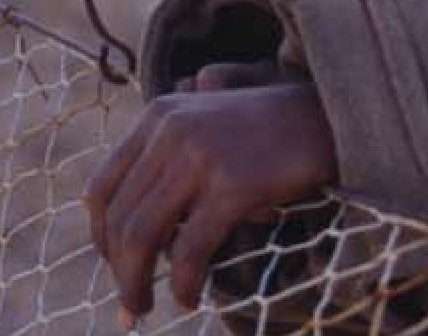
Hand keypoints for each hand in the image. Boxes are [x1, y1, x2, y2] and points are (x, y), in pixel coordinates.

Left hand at [86, 78, 337, 325]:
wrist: (327, 118)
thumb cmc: (268, 135)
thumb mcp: (206, 130)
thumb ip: (168, 163)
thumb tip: (137, 240)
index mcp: (157, 116)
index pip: (101, 187)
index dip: (100, 237)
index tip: (115, 267)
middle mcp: (170, 130)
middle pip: (120, 217)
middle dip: (119, 271)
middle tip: (130, 306)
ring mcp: (201, 155)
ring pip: (144, 235)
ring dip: (136, 283)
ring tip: (145, 309)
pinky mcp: (234, 183)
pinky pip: (190, 248)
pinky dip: (183, 282)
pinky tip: (190, 298)